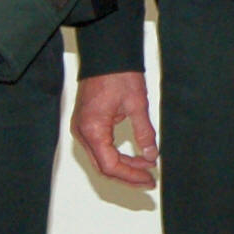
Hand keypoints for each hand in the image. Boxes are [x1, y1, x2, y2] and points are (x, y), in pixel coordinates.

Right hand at [69, 70, 159, 187]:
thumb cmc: (118, 73)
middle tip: (150, 180)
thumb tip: (152, 156)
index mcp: (92, 129)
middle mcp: (82, 132)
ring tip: (147, 168)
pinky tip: (136, 157)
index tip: (149, 179)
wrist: (106, 53)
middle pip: (103, 166)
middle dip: (128, 175)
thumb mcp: (137, 104)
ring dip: (124, 166)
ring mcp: (82, 128)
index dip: (131, 176)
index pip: (110, 165)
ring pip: (102, 159)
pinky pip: (100, 148)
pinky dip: (117, 155)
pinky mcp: (86, 123)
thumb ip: (144, 133)